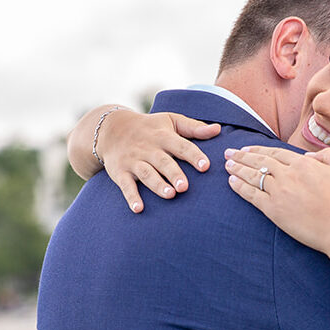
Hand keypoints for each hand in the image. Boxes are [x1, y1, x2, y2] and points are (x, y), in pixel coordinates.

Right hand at [100, 109, 220, 211]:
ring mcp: (133, 161)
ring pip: (146, 173)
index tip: (205, 167)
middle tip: (185, 187)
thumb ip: (194, 127)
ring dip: (157, 185)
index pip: (181, 146)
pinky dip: (131, 197)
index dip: (193, 156)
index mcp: (163, 136)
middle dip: (174, 174)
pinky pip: (125, 185)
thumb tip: (218, 129)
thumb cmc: (149, 127)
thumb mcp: (170, 121)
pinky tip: (138, 209)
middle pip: (163, 162)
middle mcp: (148, 149)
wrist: (111, 129)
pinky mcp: (121, 172)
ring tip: (169, 195)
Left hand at [224, 145, 329, 252]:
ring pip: (253, 176)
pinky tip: (231, 182)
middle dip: (242, 156)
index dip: (258, 149)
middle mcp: (288, 174)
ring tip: (226, 165)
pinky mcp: (274, 210)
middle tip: (229, 153)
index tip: (247, 149)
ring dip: (237, 169)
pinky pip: (252, 195)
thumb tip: (309, 155)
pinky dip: (240, 187)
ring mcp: (279, 192)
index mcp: (304, 163)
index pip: (275, 152)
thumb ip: (327, 156)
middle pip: (260, 161)